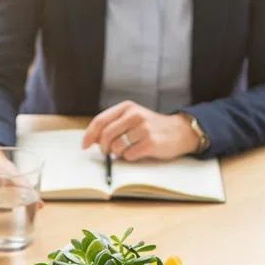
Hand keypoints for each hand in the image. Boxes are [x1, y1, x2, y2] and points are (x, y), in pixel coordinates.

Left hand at [80, 102, 199, 161]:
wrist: (179, 131)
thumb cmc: (151, 127)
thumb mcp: (132, 119)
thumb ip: (113, 126)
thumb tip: (93, 140)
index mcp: (127, 107)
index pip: (100, 120)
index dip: (90, 135)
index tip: (85, 146)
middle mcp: (135, 115)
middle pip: (106, 135)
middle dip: (103, 148)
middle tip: (107, 153)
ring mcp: (144, 128)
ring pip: (117, 147)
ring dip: (117, 154)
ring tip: (126, 151)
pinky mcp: (151, 142)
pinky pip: (129, 155)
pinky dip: (129, 158)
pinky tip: (137, 153)